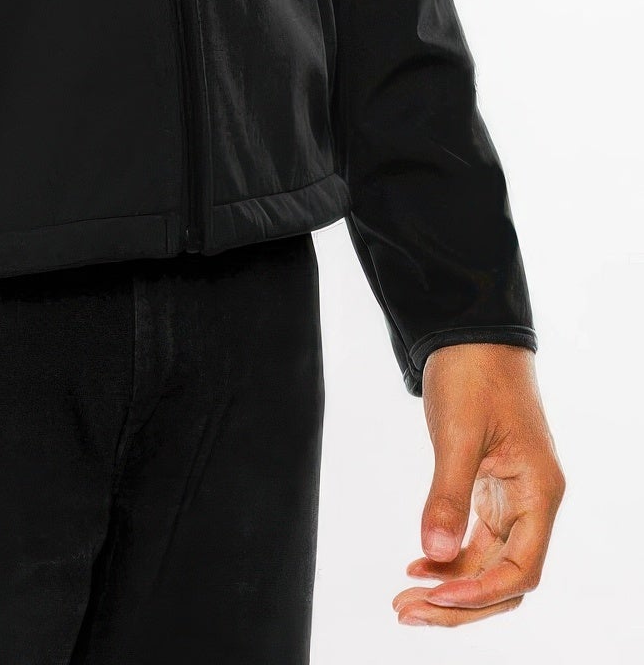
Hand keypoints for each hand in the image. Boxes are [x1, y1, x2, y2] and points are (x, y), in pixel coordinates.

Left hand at [392, 343, 565, 627]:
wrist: (470, 333)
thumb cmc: (473, 373)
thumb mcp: (457, 432)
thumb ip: (447, 493)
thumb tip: (431, 551)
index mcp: (538, 492)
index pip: (521, 570)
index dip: (478, 592)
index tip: (432, 595)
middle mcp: (532, 503)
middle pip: (504, 579)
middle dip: (459, 603)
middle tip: (405, 610)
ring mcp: (512, 499)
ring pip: (489, 565)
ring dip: (450, 586)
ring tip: (403, 599)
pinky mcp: (490, 490)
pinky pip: (476, 541)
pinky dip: (449, 559)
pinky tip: (418, 563)